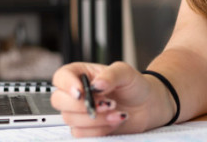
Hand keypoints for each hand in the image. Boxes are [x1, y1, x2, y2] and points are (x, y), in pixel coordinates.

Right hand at [51, 61, 173, 137]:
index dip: (66, 85)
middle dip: (82, 105)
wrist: (147, 105)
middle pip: (59, 101)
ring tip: (115, 111)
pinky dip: (99, 129)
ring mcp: (80, 112)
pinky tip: (114, 120)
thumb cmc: (134, 85)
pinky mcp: (86, 128)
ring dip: (94, 118)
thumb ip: (111, 75)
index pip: (61, 77)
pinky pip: (81, 133)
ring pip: (70, 119)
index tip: (81, 92)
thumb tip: (96, 84)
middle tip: (106, 103)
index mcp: (81, 74)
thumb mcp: (126, 72)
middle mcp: (77, 93)